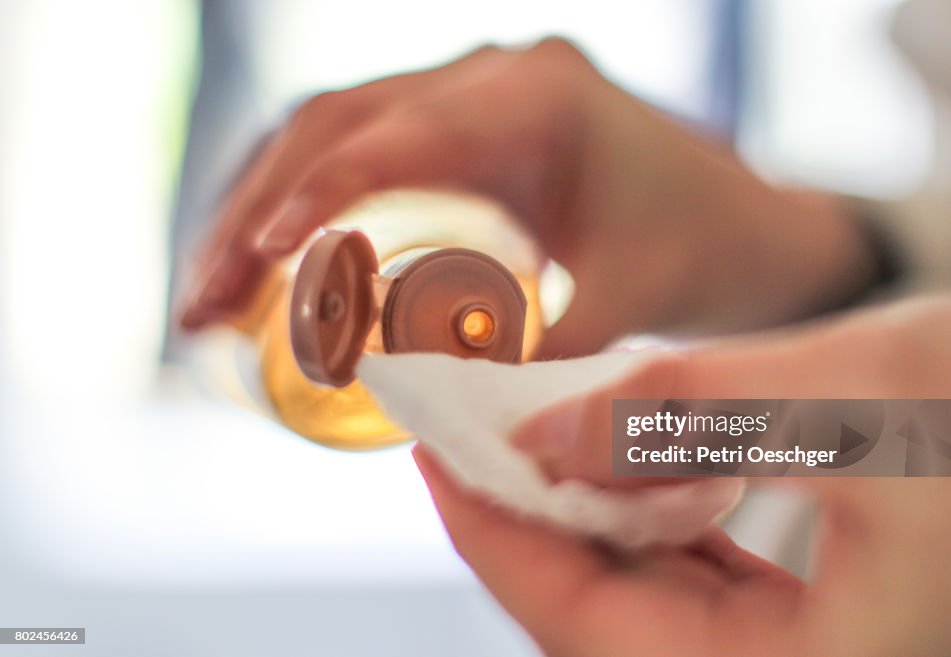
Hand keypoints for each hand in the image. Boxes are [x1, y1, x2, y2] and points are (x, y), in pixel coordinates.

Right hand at [180, 39, 876, 356]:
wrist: (743, 222)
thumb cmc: (702, 251)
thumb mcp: (628, 301)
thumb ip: (537, 356)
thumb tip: (430, 408)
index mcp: (538, 99)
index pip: (400, 135)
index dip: (317, 196)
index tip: (258, 266)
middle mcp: (491, 76)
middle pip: (337, 123)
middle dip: (258, 214)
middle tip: (202, 306)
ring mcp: (469, 92)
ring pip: (331, 128)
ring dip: (262, 204)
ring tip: (212, 293)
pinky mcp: (458, 124)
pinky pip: (358, 145)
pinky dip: (302, 199)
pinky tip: (266, 259)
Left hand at [417, 292, 950, 656]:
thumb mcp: (846, 396)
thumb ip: (677, 418)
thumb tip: (537, 436)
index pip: (588, 626)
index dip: (495, 534)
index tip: (434, 451)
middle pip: (607, 615)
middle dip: (532, 516)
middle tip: (469, 427)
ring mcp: (815, 649)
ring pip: (650, 594)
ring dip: (584, 509)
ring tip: (531, 428)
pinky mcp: (826, 609)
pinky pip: (702, 573)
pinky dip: (649, 511)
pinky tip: (621, 454)